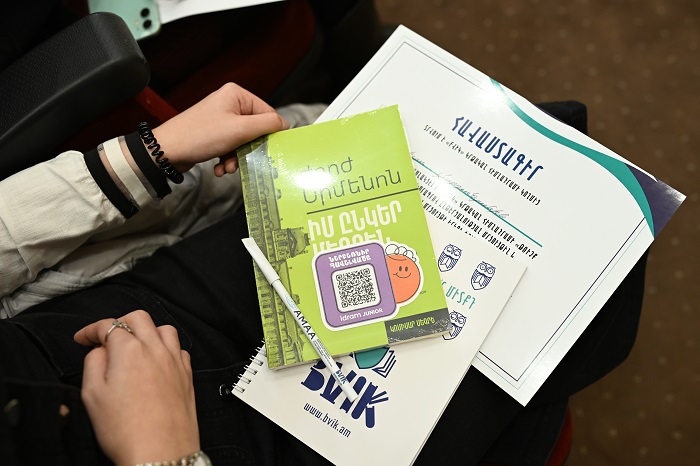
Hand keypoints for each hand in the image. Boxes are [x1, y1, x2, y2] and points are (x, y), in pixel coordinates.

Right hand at [74, 310, 199, 465]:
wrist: (160, 453)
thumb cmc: (126, 430)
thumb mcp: (93, 395)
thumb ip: (93, 363)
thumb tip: (100, 350)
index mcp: (129, 350)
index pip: (108, 326)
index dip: (91, 330)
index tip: (83, 338)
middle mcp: (156, 349)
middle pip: (138, 318)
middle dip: (120, 322)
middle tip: (108, 337)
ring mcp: (175, 361)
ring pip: (164, 328)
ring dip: (147, 331)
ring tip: (135, 346)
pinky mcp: (187, 375)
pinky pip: (180, 349)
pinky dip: (167, 348)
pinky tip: (157, 361)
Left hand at [152, 82, 288, 175]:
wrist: (168, 150)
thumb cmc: (200, 136)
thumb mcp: (240, 130)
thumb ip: (267, 125)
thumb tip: (285, 124)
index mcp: (237, 95)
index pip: (267, 114)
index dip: (269, 134)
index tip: (268, 150)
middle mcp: (230, 103)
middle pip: (255, 130)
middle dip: (249, 150)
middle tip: (243, 160)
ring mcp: (221, 119)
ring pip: (243, 142)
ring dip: (237, 158)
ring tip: (227, 167)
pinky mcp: (214, 133)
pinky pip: (231, 147)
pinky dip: (228, 159)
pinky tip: (220, 167)